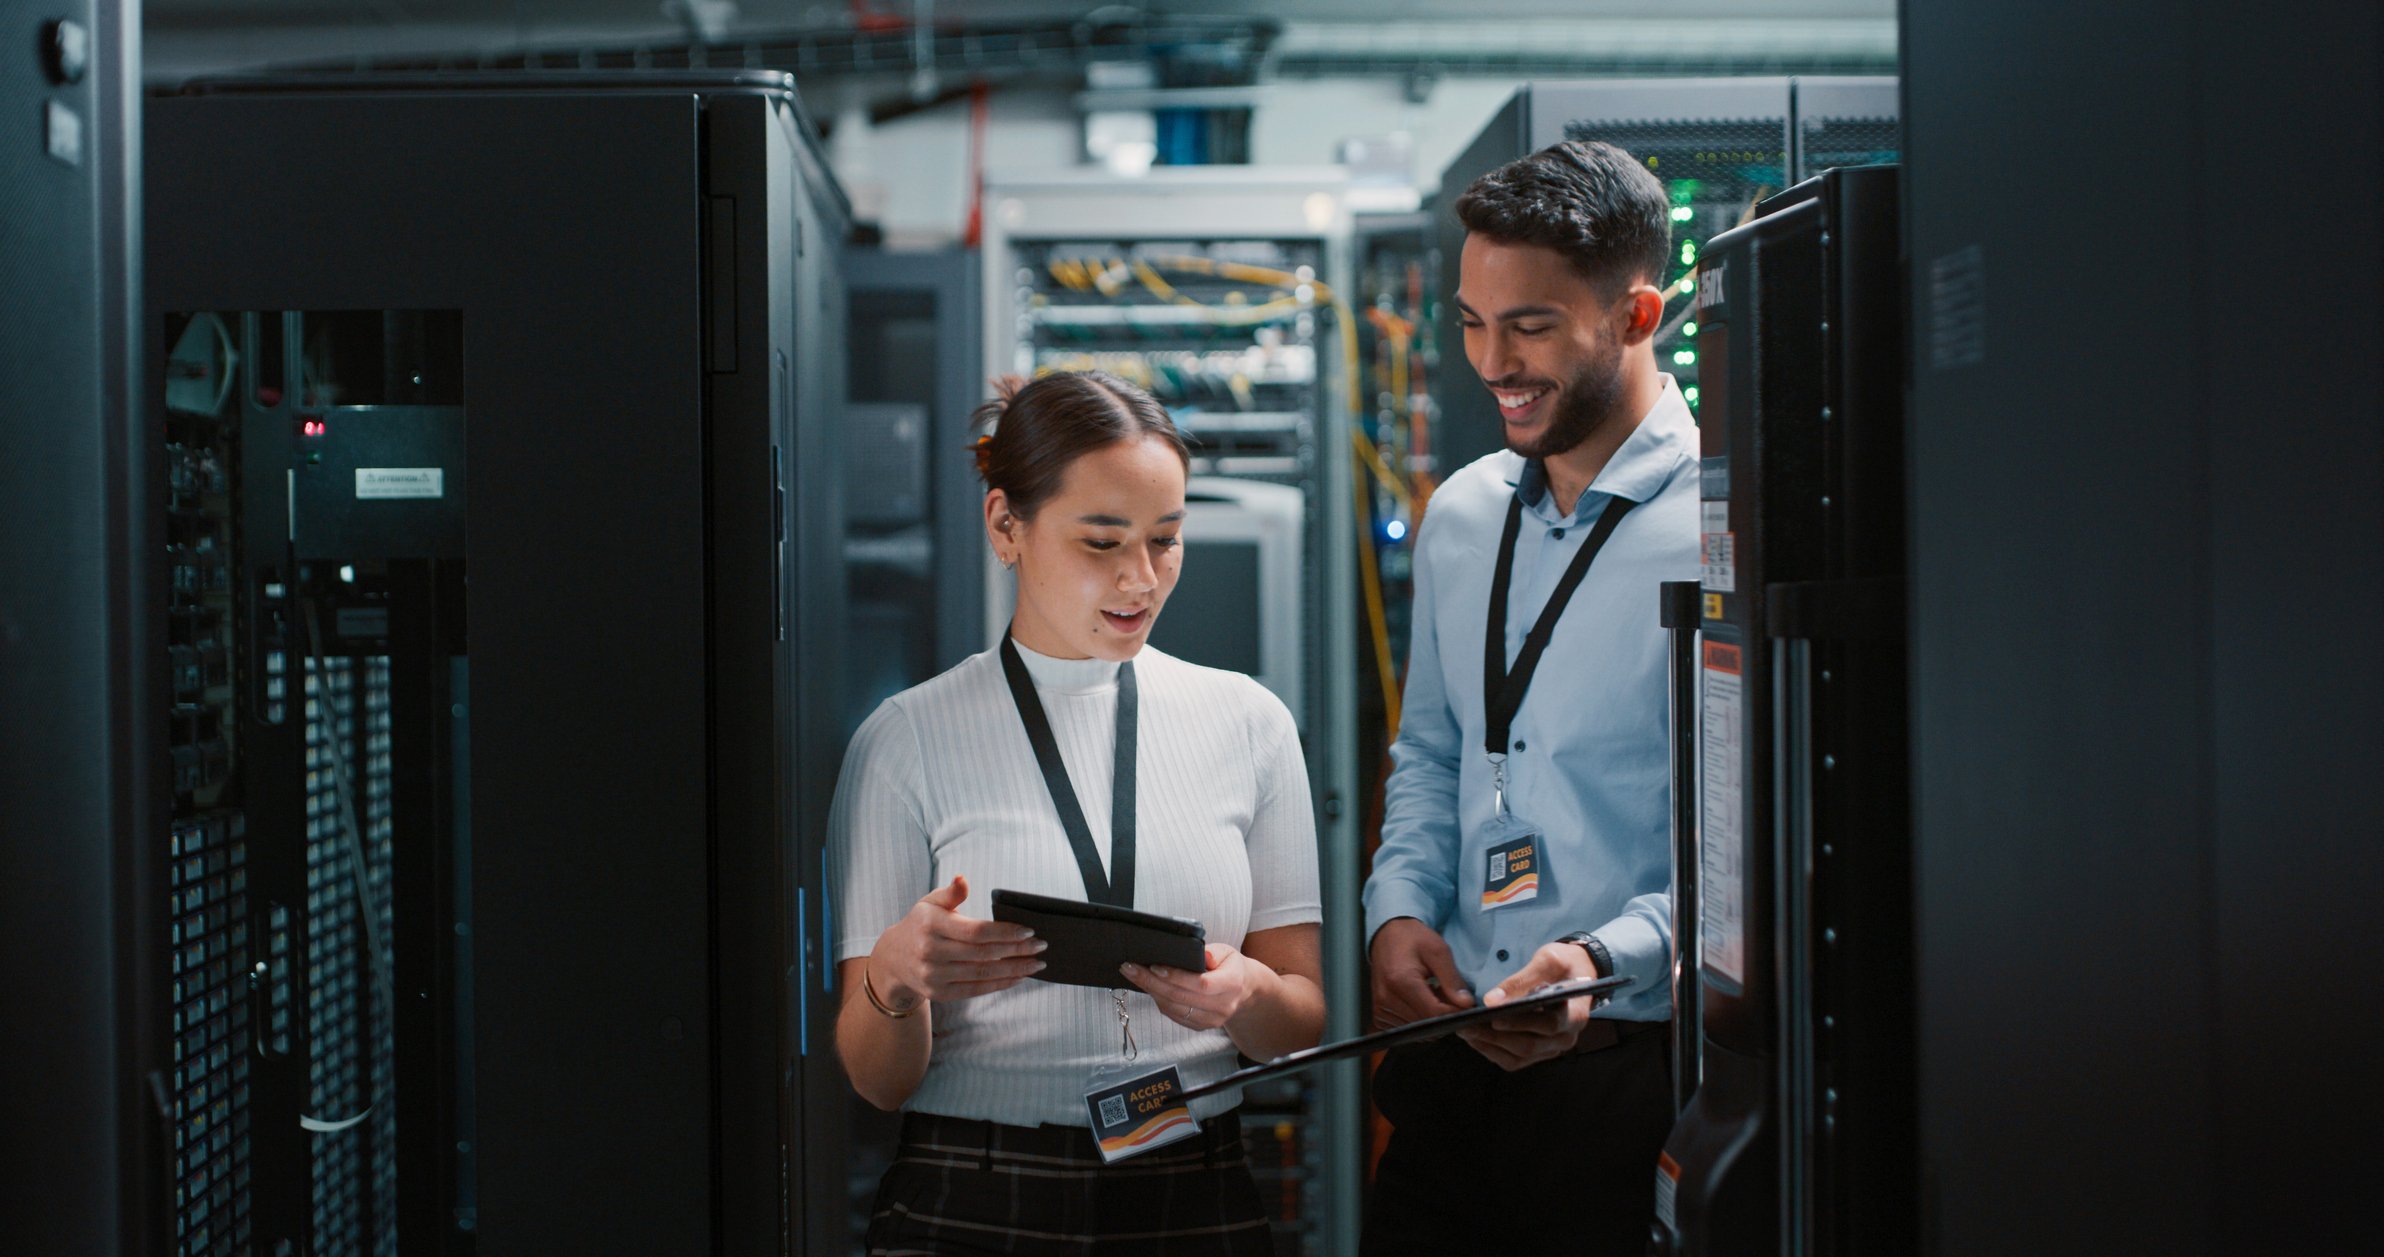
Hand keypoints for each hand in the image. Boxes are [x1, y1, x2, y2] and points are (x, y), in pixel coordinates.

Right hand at [866, 875, 1046, 1007]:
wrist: (893, 958)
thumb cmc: (921, 924)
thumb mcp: (930, 903)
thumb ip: (950, 893)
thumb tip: (962, 879)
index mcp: (930, 925)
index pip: (975, 931)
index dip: (1004, 932)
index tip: (1029, 931)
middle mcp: (930, 952)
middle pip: (982, 954)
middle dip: (1016, 950)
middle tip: (1041, 946)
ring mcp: (933, 976)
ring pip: (982, 974)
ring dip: (1014, 970)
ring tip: (1036, 964)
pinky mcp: (938, 994)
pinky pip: (975, 990)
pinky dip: (999, 984)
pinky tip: (1018, 976)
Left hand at [1120, 944, 1270, 1032]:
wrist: (1243, 990)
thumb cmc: (1231, 966)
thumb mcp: (1228, 952)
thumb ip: (1214, 952)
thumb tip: (1202, 955)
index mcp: (1231, 984)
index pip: (1200, 984)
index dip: (1175, 977)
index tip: (1154, 966)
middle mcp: (1222, 1006)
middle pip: (1180, 997)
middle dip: (1151, 982)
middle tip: (1130, 968)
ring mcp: (1212, 1020)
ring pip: (1174, 1008)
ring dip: (1151, 992)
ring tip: (1134, 975)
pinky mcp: (1201, 1026)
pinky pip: (1175, 1016)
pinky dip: (1159, 1001)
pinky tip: (1149, 988)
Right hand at [1368, 916, 1473, 1029]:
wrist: (1387, 936)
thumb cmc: (1413, 939)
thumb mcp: (1438, 951)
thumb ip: (1452, 979)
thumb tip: (1466, 1004)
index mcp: (1400, 981)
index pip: (1434, 1014)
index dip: (1454, 1012)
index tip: (1463, 1002)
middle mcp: (1386, 999)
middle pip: (1426, 1026)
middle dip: (1443, 1016)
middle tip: (1447, 995)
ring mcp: (1380, 1010)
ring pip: (1418, 1032)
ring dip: (1430, 1019)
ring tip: (1432, 995)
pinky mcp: (1378, 1017)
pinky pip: (1406, 1031)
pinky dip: (1418, 1022)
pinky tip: (1420, 1003)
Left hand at [1455, 941, 1598, 1070]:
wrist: (1576, 973)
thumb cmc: (1564, 964)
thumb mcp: (1548, 961)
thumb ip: (1521, 980)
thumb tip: (1492, 1001)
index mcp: (1575, 1015)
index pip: (1547, 1025)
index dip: (1519, 1023)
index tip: (1492, 1016)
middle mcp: (1566, 1037)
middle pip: (1528, 1046)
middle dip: (1494, 1037)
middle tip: (1466, 1025)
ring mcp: (1552, 1048)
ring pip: (1517, 1057)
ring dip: (1489, 1046)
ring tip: (1465, 1031)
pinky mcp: (1539, 1052)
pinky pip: (1513, 1060)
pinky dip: (1492, 1051)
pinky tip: (1475, 1037)